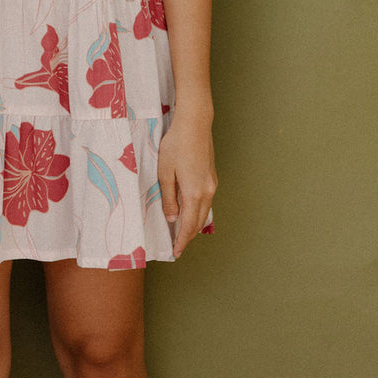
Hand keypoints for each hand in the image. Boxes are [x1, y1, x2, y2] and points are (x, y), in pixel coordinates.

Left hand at [157, 105, 216, 257]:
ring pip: (203, 212)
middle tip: (177, 246)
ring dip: (193, 225)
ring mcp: (212, 184)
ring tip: (182, 233)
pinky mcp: (212, 177)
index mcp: (194, 193)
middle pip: (198, 222)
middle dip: (188, 236)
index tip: (176, 253)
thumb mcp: (165, 173)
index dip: (181, 241)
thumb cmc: (176, 146)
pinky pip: (206, 202)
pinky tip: (190, 212)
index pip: (188, 225)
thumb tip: (172, 218)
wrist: (195, 125)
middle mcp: (207, 192)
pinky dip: (198, 212)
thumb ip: (169, 197)